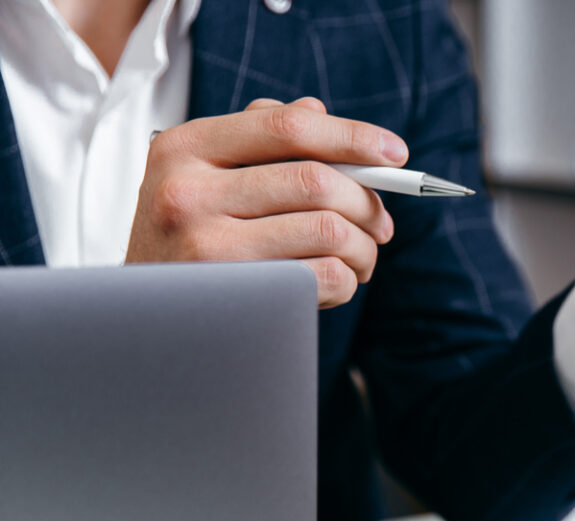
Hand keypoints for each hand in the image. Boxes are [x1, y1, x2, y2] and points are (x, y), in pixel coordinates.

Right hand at [127, 97, 401, 307]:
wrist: (142, 320)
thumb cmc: (185, 240)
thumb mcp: (200, 178)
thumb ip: (255, 140)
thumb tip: (316, 110)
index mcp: (183, 147)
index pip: (287, 127)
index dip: (353, 137)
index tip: (396, 153)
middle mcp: (185, 191)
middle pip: (318, 182)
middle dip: (368, 205)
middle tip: (381, 226)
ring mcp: (204, 244)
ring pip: (330, 231)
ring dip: (363, 248)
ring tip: (361, 258)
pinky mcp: (231, 293)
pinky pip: (325, 277)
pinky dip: (347, 281)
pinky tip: (337, 284)